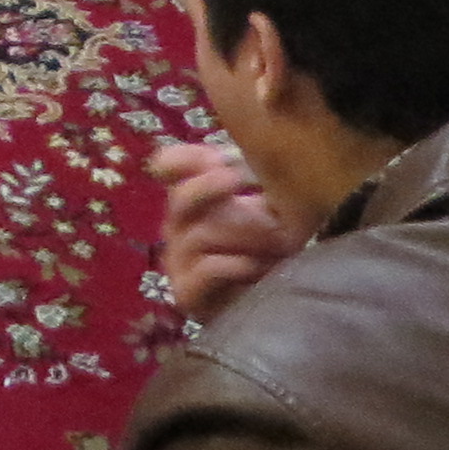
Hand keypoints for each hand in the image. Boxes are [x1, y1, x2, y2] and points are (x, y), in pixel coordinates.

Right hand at [152, 137, 299, 322]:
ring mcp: (178, 263)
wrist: (276, 310)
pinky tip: (259, 268)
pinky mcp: (186, 294)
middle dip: (214, 189)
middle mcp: (179, 229)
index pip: (169, 167)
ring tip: (279, 241)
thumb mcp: (270, 207)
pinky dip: (236, 264)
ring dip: (245, 235)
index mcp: (196, 202)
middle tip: (243, 184)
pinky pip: (207, 268)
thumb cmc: (274, 255)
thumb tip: (242, 139)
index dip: (186, 159)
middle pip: (180, 199)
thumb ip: (254, 175)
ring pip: (198, 234)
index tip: (221, 159)